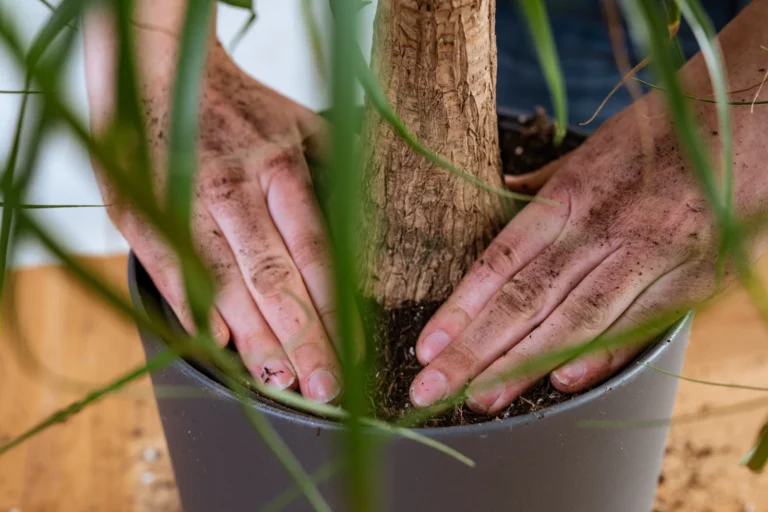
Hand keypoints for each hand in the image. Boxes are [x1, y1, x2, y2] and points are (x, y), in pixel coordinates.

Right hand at [109, 44, 342, 402]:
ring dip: (253, 339)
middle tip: (326, 389)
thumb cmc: (243, 108)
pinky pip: (170, 272)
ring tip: (282, 383)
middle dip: (303, 339)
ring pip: (224, 284)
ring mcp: (184, 202)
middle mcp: (233, 188)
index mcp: (279, 168)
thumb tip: (380, 223)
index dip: (336, 305)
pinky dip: (193, 311)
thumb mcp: (304, 126)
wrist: (160, 71)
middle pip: (274, 277)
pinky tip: (218, 348)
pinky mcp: (141, 214)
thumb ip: (338, 173)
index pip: (316, 250)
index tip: (358, 350)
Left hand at [408, 99, 751, 412]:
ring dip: (523, 367)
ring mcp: (655, 256)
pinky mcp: (698, 278)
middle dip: (476, 353)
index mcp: (574, 194)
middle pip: (528, 301)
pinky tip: (561, 384)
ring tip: (479, 401)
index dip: (461, 308)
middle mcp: (608, 228)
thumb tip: (502, 194)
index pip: (502, 262)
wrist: (751, 111)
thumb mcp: (594, 147)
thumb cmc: (665, 129)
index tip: (427, 346)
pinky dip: (602, 357)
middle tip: (430, 391)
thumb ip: (547, 183)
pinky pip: (642, 326)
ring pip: (577, 323)